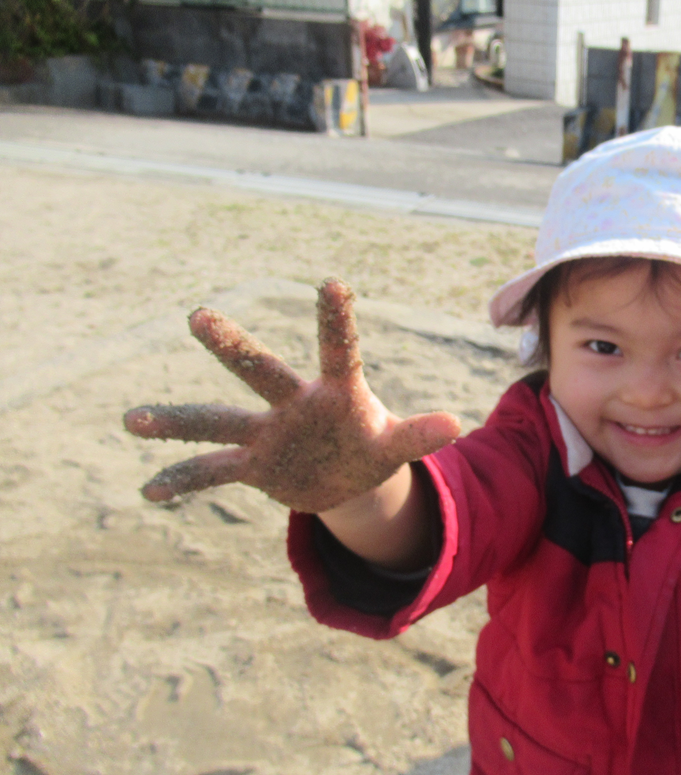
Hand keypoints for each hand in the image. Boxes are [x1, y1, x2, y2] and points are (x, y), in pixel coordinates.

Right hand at [125, 279, 459, 512]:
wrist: (346, 476)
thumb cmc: (372, 446)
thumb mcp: (395, 445)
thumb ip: (417, 434)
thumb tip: (455, 423)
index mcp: (337, 392)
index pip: (339, 350)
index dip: (337, 320)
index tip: (333, 282)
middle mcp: (293, 404)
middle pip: (260, 371)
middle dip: (232, 347)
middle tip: (199, 315)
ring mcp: (268, 433)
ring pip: (217, 421)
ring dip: (177, 420)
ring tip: (131, 420)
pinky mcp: (253, 464)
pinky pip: (212, 471)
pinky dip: (183, 481)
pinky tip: (148, 491)